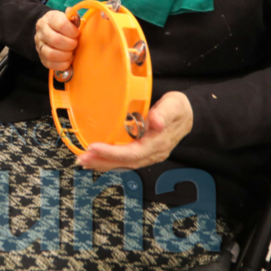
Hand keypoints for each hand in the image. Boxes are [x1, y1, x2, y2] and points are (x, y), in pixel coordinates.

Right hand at [34, 10, 80, 70]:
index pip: (61, 24)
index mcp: (49, 19)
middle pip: (56, 40)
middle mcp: (41, 31)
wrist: (47, 30)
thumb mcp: (66, 17)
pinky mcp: (41, 57)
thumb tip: (77, 20)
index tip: (77, 33)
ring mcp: (39, 45)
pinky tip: (68, 59)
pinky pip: (50, 64)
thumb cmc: (61, 25)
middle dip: (70, 44)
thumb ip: (73, 18)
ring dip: (66, 55)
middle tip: (75, 43)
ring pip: (51, 54)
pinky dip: (62, 64)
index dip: (72, 31)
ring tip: (71, 52)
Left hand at [77, 91, 193, 171]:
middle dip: (102, 161)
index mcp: (158, 143)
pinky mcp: (143, 153)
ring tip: (83, 161)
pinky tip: (95, 160)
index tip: (94, 147)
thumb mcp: (174, 105)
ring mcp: (148, 155)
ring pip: (123, 164)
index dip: (112, 152)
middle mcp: (153, 153)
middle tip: (81, 158)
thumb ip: (164, 113)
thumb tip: (156, 122)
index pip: (133, 152)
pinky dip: (108, 161)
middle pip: (125, 162)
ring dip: (102, 164)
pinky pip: (124, 161)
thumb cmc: (178, 109)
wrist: (189, 116)